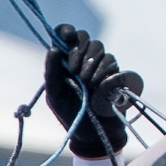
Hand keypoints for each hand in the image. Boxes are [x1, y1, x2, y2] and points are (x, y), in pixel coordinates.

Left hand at [45, 25, 143, 157]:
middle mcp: (83, 59)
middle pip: (84, 37)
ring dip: (91, 63)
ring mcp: (100, 65)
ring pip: (99, 47)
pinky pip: (111, 61)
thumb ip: (52, 73)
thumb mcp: (55, 96)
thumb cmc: (70, 115)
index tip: (66, 37)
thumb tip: (53, 49)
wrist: (94, 135)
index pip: (65, 34)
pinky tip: (98, 86)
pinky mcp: (114, 74)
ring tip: (87, 82)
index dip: (66, 31)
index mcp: (65, 60)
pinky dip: (103, 71)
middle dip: (78, 50)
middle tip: (74, 70)